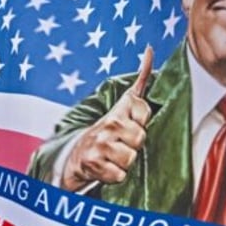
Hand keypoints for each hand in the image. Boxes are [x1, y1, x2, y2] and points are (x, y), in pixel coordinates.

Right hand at [62, 46, 153, 190]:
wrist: (76, 156)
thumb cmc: (106, 132)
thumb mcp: (122, 106)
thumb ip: (141, 81)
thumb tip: (150, 50)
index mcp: (117, 111)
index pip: (144, 111)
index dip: (141, 122)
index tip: (129, 124)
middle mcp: (107, 124)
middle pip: (140, 138)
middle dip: (134, 146)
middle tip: (120, 145)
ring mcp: (99, 145)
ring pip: (130, 158)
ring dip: (124, 163)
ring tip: (113, 157)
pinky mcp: (94, 164)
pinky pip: (120, 175)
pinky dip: (114, 176)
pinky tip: (106, 168)